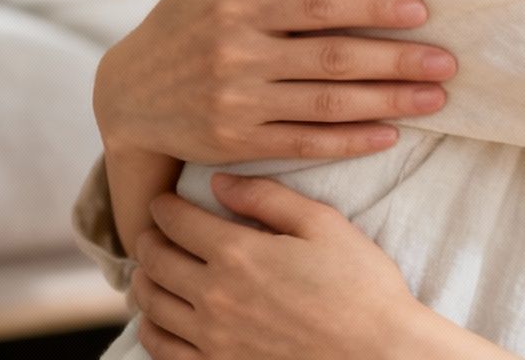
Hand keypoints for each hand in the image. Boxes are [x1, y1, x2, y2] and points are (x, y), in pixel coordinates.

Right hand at [93, 0, 458, 164]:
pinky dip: (350, 141)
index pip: (318, 6)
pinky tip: (390, 134)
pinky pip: (305, 144)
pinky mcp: (238, 144)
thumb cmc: (175, 26)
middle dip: (396, 61)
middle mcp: (239, 57)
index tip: (420, 10)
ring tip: (436, 98)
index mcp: (237, 9)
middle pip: (333, 59)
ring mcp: (239, 105)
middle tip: (448, 61)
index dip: (371, 7)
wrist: (124, 100)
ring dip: (387, 103)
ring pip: (326, 105)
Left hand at [131, 174, 418, 358]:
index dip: (164, 206)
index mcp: (238, 253)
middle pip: (155, 260)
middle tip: (154, 231)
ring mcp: (213, 338)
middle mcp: (215, 296)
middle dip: (148, 239)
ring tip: (151, 269)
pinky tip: (158, 319)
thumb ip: (268, 198)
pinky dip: (151, 329)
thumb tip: (219, 182)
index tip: (164, 201)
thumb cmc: (361, 285)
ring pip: (152, 304)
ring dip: (145, 280)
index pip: (177, 221)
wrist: (380, 352)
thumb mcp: (324, 225)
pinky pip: (163, 350)